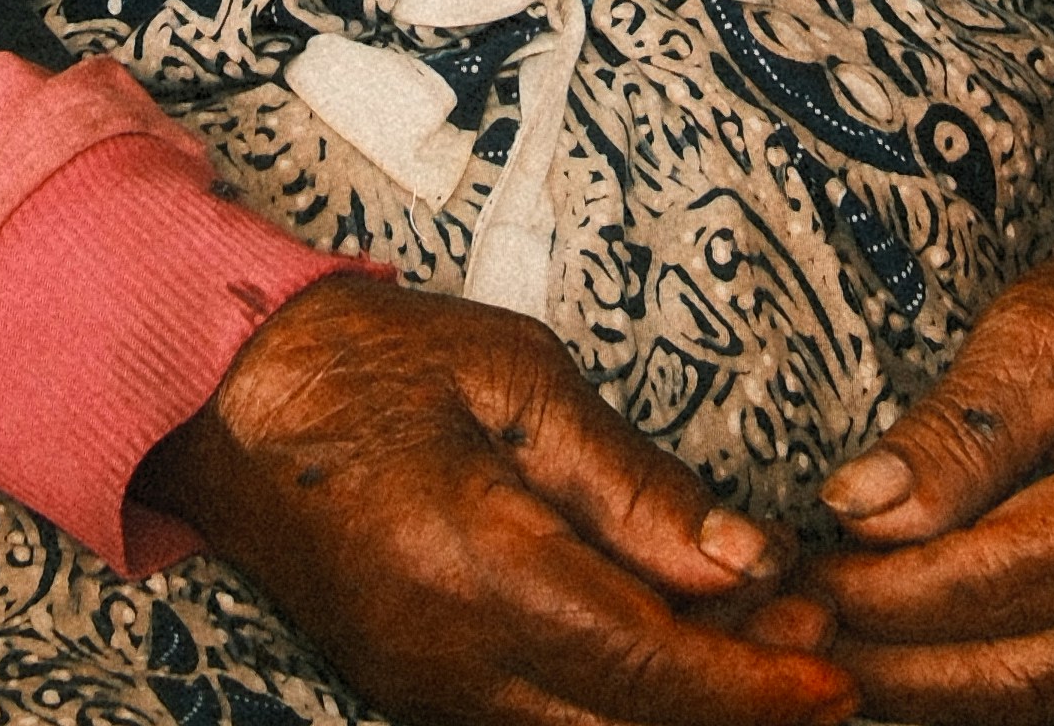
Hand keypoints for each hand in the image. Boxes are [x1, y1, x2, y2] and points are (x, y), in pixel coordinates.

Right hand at [151, 271, 859, 725]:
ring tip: (762, 650)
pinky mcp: (417, 694)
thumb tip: (743, 561)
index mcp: (476, 566)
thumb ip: (631, 483)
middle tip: (826, 655)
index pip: (647, 664)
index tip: (836, 674)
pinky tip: (668, 655)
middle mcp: (450, 658)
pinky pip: (540, 724)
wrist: (218, 402)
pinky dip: (618, 703)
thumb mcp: (514, 378)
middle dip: (739, 706)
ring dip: (681, 708)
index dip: (754, 683)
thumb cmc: (362, 364)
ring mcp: (427, 690)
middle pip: (630, 723)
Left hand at [770, 224, 1053, 713]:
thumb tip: (858, 509)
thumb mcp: (1040, 329)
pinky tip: (909, 651)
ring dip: (929, 687)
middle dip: (894, 664)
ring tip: (836, 652)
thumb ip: (952, 435)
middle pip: (1018, 668)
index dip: (885, 592)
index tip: (799, 582)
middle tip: (794, 637)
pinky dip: (982, 674)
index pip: (997, 577)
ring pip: (1041, 694)